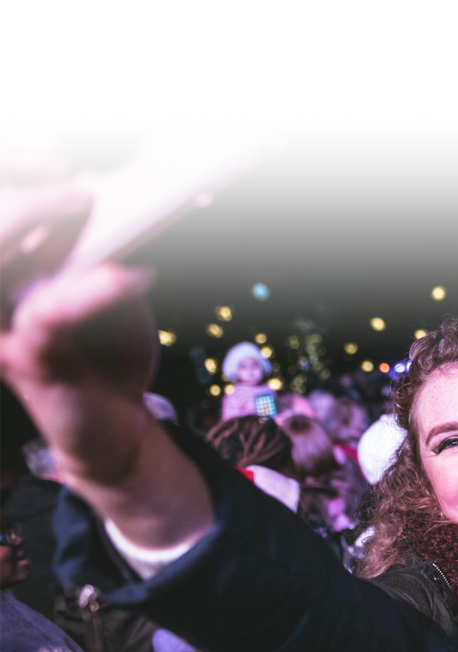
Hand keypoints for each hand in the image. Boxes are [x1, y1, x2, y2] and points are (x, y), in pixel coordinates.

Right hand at [0, 116, 158, 486]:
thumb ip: (96, 227)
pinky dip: (92, 289)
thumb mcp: (103, 266)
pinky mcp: (27, 360)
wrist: (115, 418)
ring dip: (27, 214)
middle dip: (4, 164)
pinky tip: (136, 274)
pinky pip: (48, 315)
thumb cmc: (101, 337)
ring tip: (82, 197)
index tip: (23, 118)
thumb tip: (105, 172)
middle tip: (58, 151)